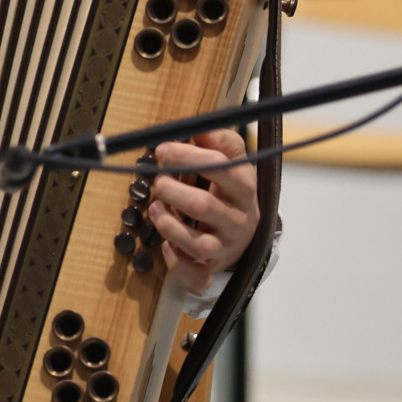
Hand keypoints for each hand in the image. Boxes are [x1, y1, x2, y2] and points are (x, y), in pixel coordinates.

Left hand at [148, 128, 258, 293]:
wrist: (246, 234)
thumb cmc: (231, 193)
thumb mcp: (234, 163)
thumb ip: (220, 142)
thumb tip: (200, 126)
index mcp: (244, 188)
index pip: (220, 167)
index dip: (187, 156)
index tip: (162, 150)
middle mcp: (238, 220)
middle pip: (203, 206)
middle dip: (172, 191)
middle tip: (158, 182)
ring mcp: (226, 247)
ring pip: (198, 243)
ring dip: (168, 225)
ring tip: (155, 208)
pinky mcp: (212, 268)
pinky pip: (196, 275)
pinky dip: (176, 263)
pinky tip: (166, 246)